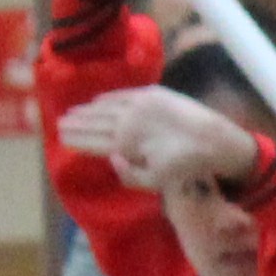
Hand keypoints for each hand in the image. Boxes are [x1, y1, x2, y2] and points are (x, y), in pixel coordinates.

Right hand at [59, 83, 264, 193]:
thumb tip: (111, 159)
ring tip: (72, 113)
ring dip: (87, 110)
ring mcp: (140, 104)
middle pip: (95, 122)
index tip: (61, 138)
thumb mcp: (157, 182)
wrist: (215, 140)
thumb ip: (130, 175)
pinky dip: (108, 98)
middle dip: (76, 123)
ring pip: (106, 107)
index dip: (76, 139)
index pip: (93, 141)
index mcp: (127, 143)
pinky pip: (123, 94)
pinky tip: (98, 100)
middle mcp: (129, 120)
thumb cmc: (186, 167)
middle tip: (59, 123)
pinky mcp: (154, 94)